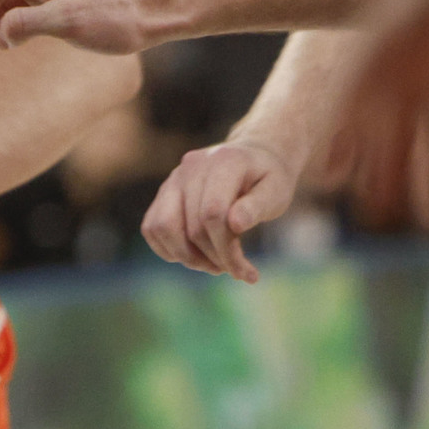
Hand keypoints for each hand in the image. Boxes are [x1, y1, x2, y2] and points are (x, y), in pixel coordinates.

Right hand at [142, 138, 301, 281]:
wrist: (253, 158)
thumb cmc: (268, 179)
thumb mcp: (277, 191)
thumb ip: (258, 206)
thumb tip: (235, 224)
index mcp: (223, 163)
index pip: (213, 213)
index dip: (226, 248)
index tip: (245, 270)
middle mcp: (191, 167)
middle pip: (191, 226)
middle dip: (213, 258)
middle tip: (235, 271)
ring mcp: (173, 179)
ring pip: (162, 227)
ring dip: (186, 257)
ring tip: (213, 265)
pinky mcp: (163, 193)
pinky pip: (151, 227)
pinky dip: (168, 250)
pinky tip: (195, 256)